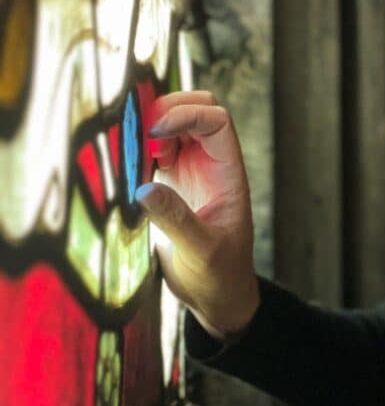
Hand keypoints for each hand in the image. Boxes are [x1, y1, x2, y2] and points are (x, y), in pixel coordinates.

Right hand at [137, 90, 260, 339]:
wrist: (217, 296)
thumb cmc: (219, 276)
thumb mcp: (200, 251)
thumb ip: (176, 220)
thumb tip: (144, 190)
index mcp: (229, 174)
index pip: (217, 121)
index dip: (187, 115)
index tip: (155, 136)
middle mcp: (214, 166)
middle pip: (200, 109)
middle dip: (170, 109)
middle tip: (143, 135)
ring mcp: (193, 172)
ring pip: (177, 125)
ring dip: (154, 127)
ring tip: (138, 156)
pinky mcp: (173, 184)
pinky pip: (159, 148)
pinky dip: (143, 147)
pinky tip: (134, 169)